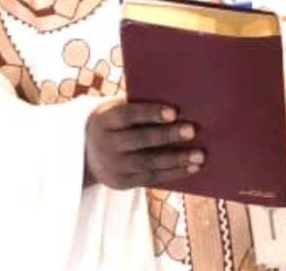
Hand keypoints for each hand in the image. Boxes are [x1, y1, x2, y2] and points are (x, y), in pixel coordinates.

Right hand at [84, 98, 204, 189]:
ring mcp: (113, 166)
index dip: (150, 113)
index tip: (173, 112)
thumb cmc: (114, 124)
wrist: (86, 155)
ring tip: (199, 154)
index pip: (127, 115)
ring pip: (148, 163)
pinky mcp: (122, 183)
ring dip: (177, 159)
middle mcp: (106, 144)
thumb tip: (177, 104)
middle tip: (192, 130)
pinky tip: (192, 167)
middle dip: (167, 135)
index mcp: (104, 120)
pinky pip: (151, 178)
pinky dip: (174, 173)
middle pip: (140, 139)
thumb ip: (137, 106)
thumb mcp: (114, 111)